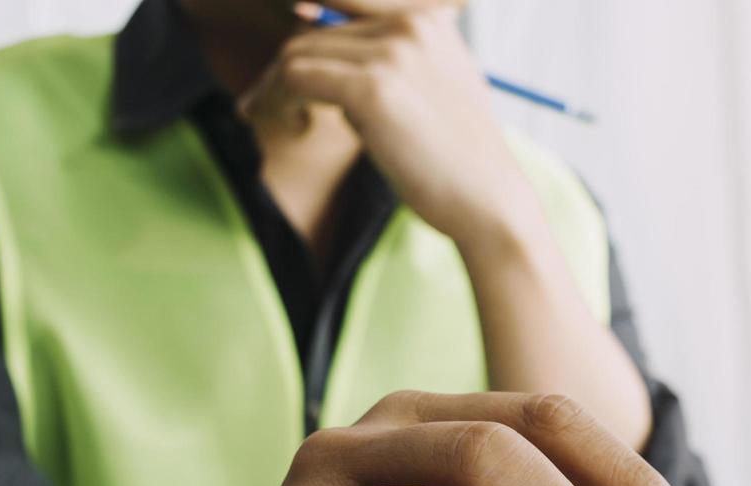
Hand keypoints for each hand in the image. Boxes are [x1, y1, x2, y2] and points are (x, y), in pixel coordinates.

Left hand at [239, 1, 535, 248]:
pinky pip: (296, 78)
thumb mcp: (436, 93)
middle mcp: (410, 24)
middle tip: (261, 107)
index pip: (344, 14)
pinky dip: (278, 102)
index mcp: (427, 18)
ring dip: (273, 89)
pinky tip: (296, 129)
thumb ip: (397, 66)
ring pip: (298, 53)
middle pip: (315, 34)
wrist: (489, 202)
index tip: (282, 76)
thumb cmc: (459, 161)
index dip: (308, 40)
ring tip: (269, 120)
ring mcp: (392, 52)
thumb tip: (325, 63)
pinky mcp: (372, 87)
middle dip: (280, 72)